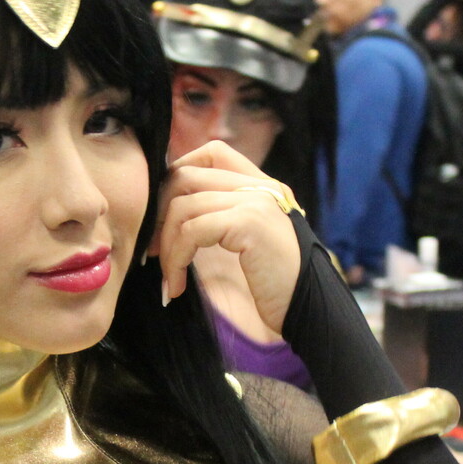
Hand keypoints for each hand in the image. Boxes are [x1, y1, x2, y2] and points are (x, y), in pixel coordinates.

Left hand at [151, 141, 301, 334]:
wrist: (309, 312)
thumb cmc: (275, 287)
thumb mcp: (245, 245)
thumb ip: (219, 220)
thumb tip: (167, 215)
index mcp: (262, 186)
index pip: (212, 152)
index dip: (177, 175)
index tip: (165, 218)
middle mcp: (261, 186)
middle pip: (186, 175)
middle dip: (159, 216)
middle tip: (153, 252)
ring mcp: (256, 201)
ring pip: (182, 206)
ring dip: (165, 247)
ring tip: (169, 278)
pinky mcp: (250, 222)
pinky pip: (192, 231)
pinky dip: (175, 260)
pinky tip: (177, 286)